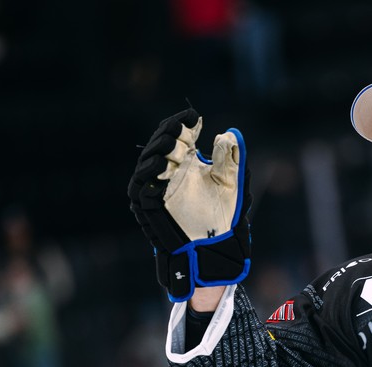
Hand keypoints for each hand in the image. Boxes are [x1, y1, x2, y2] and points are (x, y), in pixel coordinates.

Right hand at [128, 108, 251, 301]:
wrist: (213, 244)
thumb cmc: (221, 214)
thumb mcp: (230, 183)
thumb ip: (228, 159)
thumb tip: (228, 135)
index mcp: (187, 160)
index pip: (178, 133)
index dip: (183, 122)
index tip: (195, 117)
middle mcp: (169, 169)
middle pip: (161, 142)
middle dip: (171, 134)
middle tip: (185, 132)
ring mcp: (156, 185)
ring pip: (149, 160)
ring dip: (161, 150)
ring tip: (176, 145)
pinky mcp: (148, 203)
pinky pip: (142, 184)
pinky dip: (151, 172)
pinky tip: (164, 165)